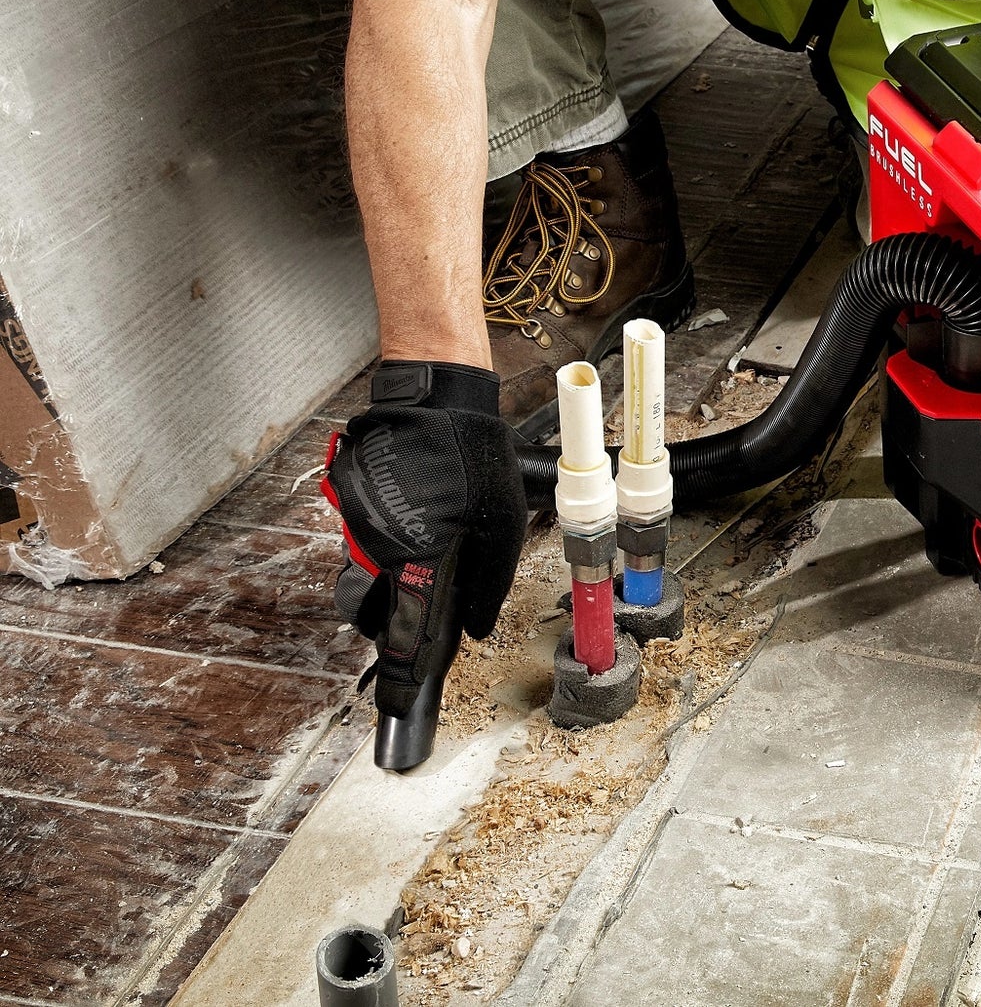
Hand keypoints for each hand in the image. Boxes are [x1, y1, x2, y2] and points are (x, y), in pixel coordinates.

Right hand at [323, 361, 525, 717]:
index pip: (405, 634)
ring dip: (386, 591)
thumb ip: (490, 582)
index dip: (403, 676)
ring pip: (361, 584)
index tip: (399, 707)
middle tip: (416, 626)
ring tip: (421, 570)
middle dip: (389, 630)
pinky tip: (415, 528)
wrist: (433, 399)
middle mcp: (378, 548)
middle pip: (369, 616)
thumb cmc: (472, 456)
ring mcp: (358, 528)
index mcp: (418, 557)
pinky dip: (384, 553)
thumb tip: (477, 627)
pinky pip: (362, 548)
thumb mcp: (503, 525)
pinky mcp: (351, 510)